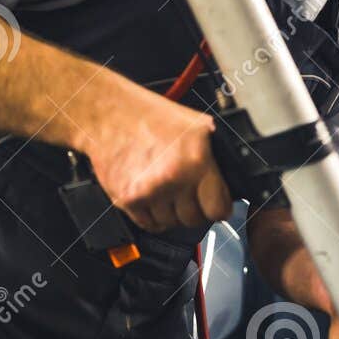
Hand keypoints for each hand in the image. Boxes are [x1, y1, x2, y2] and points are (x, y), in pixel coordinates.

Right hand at [78, 90, 233, 232]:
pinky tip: (152, 197)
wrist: (109, 114)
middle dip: (194, 209)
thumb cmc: (149, 116)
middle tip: (187, 193)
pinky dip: (152, 216)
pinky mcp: (128, 199)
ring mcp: (149, 191)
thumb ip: (214, 155)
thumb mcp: (195, 125)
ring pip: (171, 224)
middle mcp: (173, 178)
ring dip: (171, 212)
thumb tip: (229, 179)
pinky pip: (149, 225)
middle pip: (194, 219)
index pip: (218, 209)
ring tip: (165, 189)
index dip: (218, 207)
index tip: (214, 204)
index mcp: (195, 160)